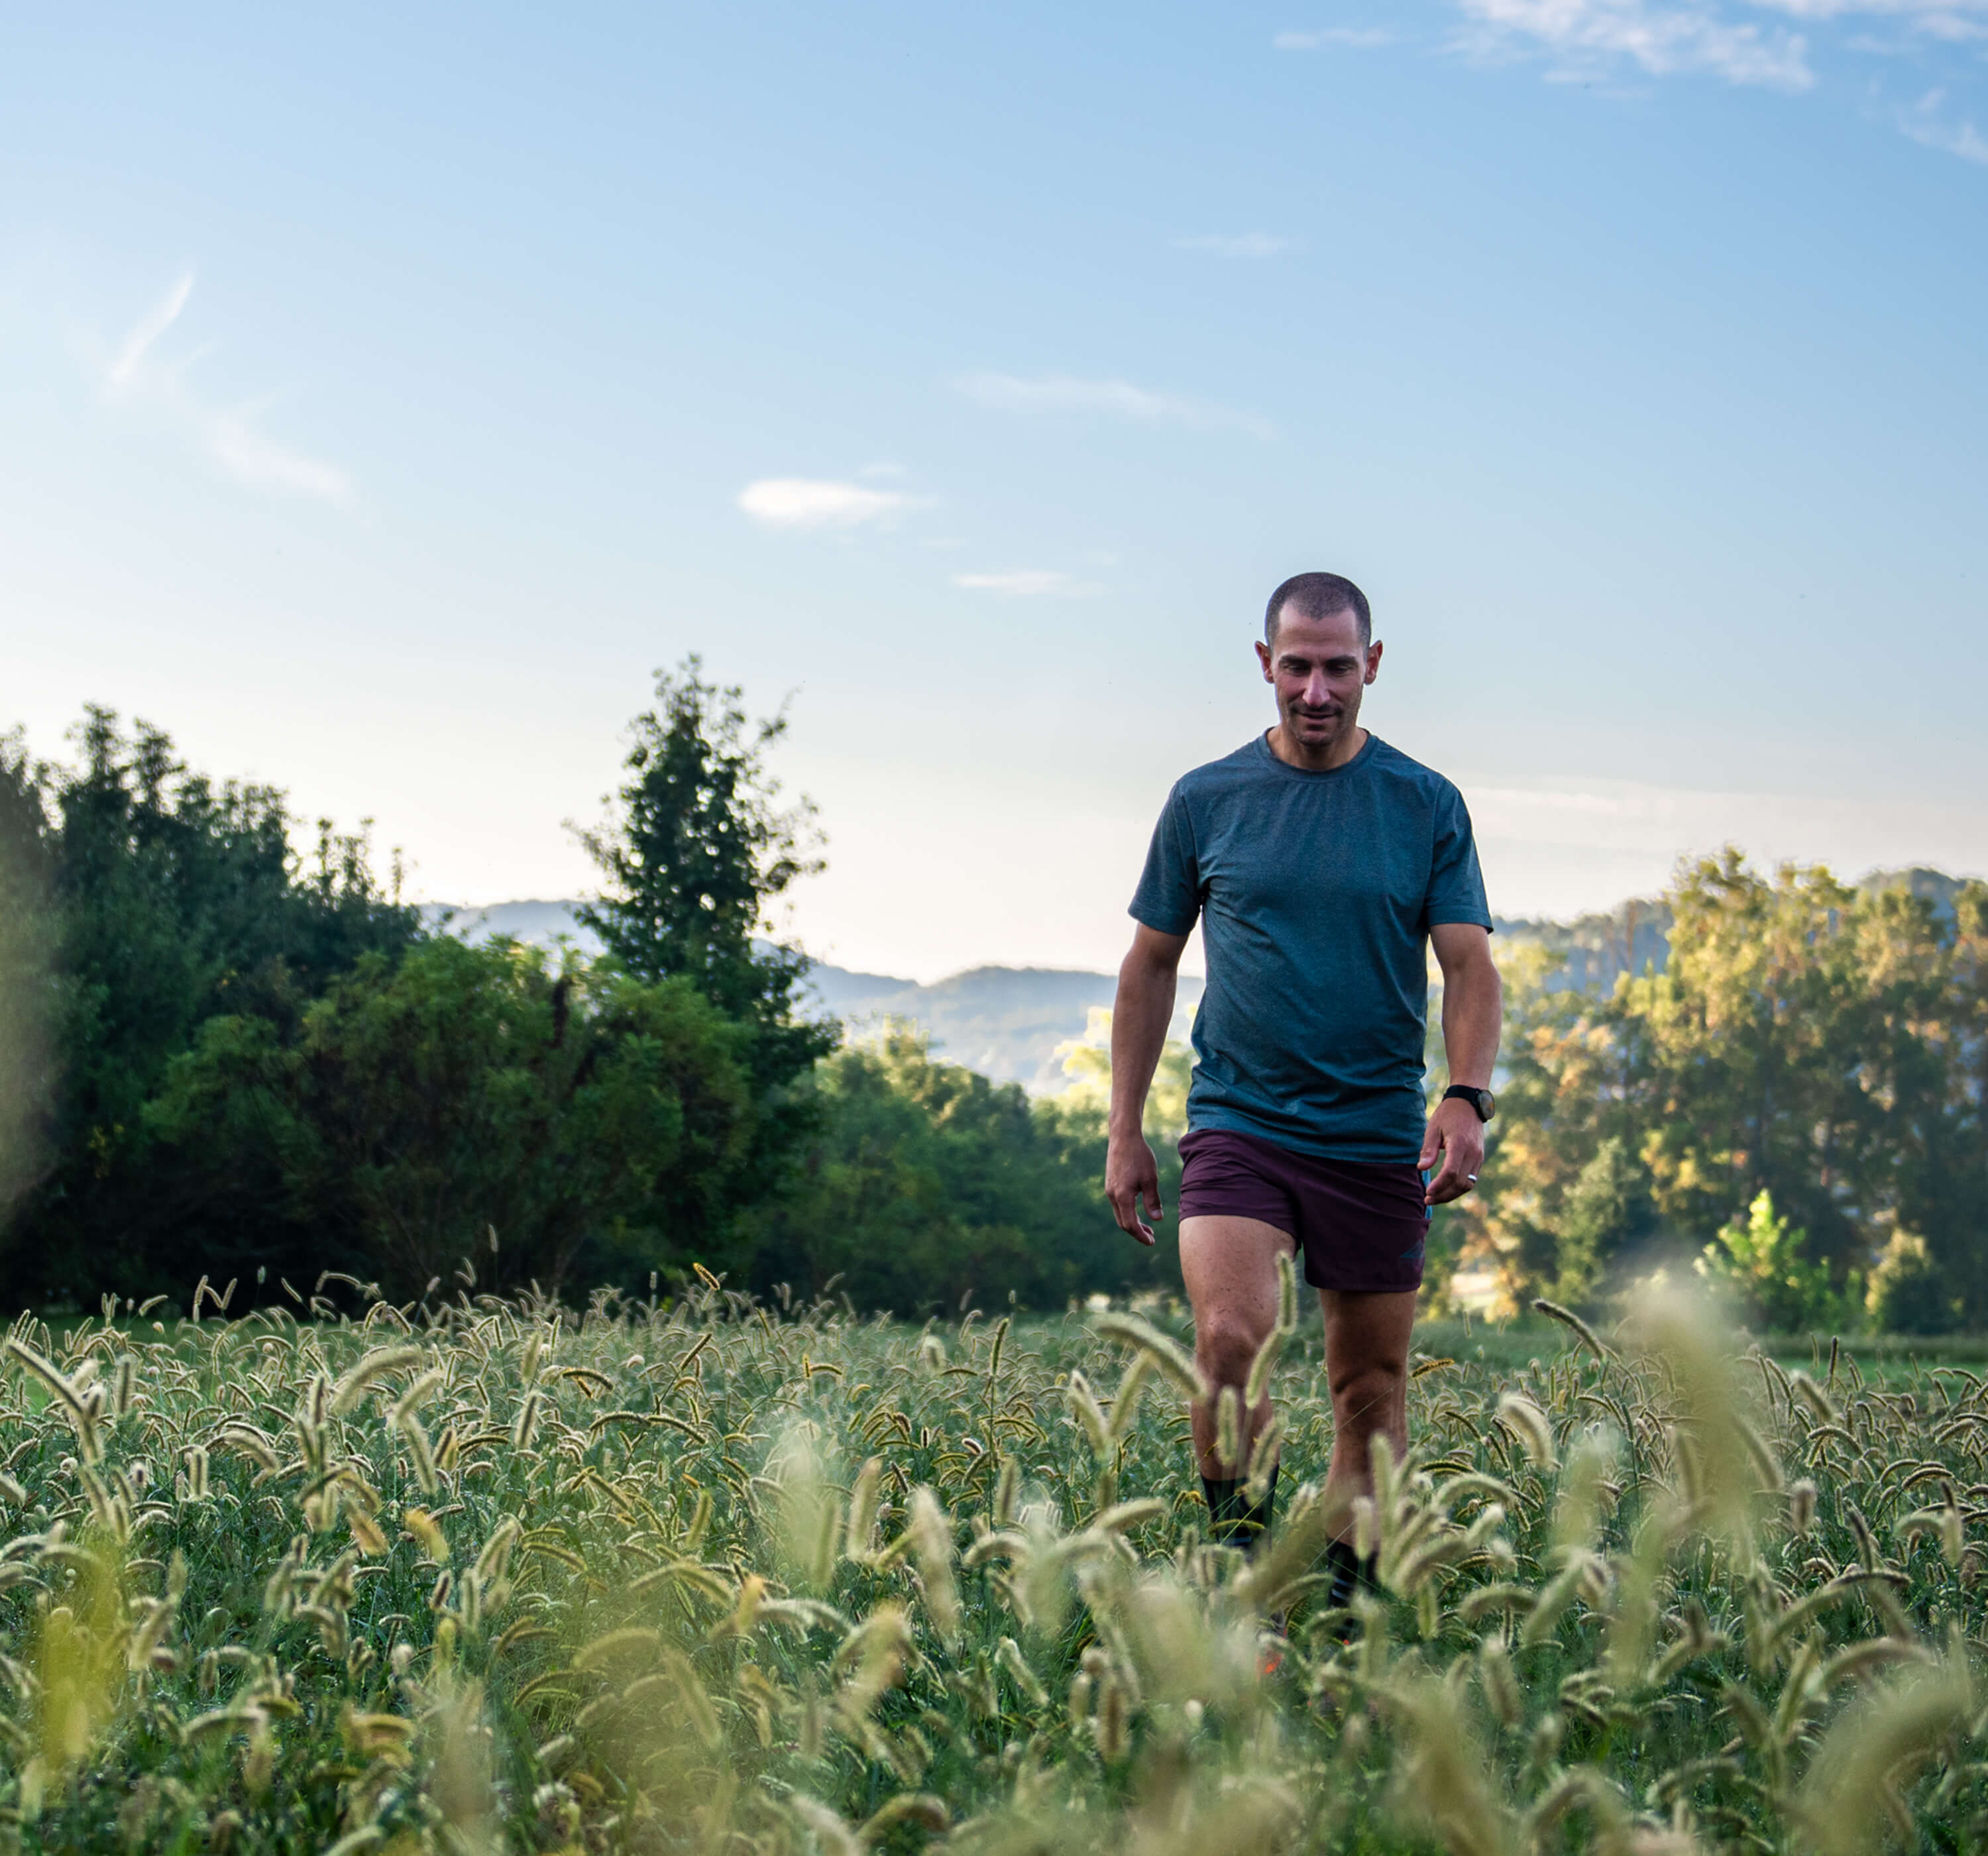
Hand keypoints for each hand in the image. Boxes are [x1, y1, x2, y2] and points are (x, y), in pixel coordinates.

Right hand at [1105, 1131, 1163, 1245]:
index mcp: (1122, 1196)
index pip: (1131, 1225)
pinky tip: (1139, 1211)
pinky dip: (1128, 1213)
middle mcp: (1112, 1195)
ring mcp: (1109, 1190)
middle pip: (1123, 1223)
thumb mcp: (1151, 1179)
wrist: (1123, 1137)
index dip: (1141, 1236)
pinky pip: (1118, 1205)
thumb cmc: (1140, 1156)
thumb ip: (1152, 1201)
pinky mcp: (1110, 1184)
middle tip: (1152, 1237)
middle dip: (1137, 1232)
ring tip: (1148, 1227)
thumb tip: (1157, 1220)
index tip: (1152, 1242)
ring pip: (1120, 1214)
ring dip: (1133, 1223)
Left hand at [1418, 1097, 1485, 1205]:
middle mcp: (1473, 1153)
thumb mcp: (1433, 1128)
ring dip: (1452, 1194)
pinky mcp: (1479, 1159)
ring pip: (1468, 1184)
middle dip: (1444, 1195)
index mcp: (1460, 1144)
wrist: (1469, 1104)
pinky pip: (1471, 1179)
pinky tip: (1445, 1190)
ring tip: (1435, 1198)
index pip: (1451, 1172)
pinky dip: (1459, 1188)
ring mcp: (1479, 1157)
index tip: (1427, 1192)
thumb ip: (1428, 1149)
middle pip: (1461, 1183)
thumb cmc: (1448, 1114)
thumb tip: (1421, 1168)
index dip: (1439, 1186)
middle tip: (1427, 1200)